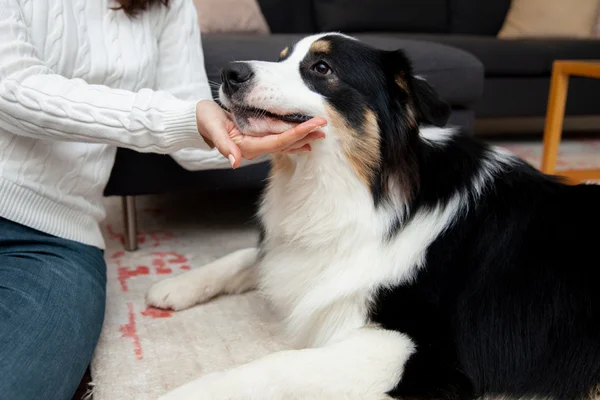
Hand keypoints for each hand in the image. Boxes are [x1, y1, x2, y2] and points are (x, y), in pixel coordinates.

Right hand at [196, 100, 326, 167]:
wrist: (198, 122)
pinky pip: (279, 139)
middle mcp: (255, 147)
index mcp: (247, 146)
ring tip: (320, 132)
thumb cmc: (204, 121)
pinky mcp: (257, 138)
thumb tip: (233, 161)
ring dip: (303, 137)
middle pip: (286, 143)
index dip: (298, 134)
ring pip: (285, 142)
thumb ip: (223, 144)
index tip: (315, 125)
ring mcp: (257, 144)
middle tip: (325, 127)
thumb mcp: (212, 128)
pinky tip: (304, 136)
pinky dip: (293, 137)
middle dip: (306, 135)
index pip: (278, 141)